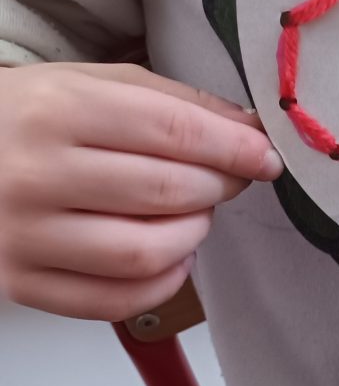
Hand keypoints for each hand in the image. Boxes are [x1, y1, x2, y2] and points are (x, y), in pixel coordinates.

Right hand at [0, 62, 282, 319]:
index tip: (266, 157)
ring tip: (193, 214)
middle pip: (167, 191)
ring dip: (193, 234)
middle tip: (227, 179)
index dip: (235, 147)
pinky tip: (170, 256)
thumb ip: (174, 103)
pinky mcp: (17, 282)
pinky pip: (114, 301)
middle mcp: (34, 174)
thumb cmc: (25, 116)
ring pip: (146, 253)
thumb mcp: (90, 84)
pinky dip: (162, 283)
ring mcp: (22, 236)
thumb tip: (250, 130)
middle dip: (218, 187)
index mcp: (55, 109)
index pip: (173, 131)